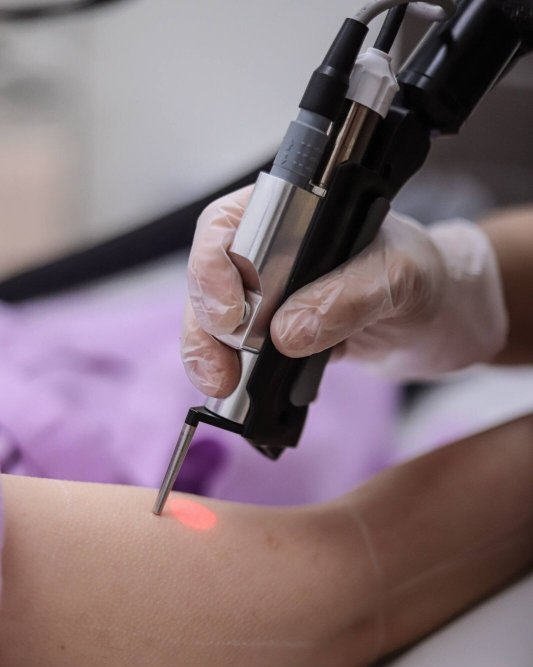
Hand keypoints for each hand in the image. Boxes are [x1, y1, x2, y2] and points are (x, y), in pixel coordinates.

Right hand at [181, 186, 507, 396]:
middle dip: (205, 326)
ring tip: (223, 387)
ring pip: (217, 323)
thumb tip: (286, 332)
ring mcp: (273, 298)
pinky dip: (237, 377)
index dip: (213, 266)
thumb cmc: (429, 278)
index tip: (229, 314)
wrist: (445, 321)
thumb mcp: (400, 278)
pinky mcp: (279, 339)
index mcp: (295, 215)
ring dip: (211, 356)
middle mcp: (273, 252)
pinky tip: (240, 397)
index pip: (227, 226)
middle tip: (220, 369)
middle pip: (209, 279)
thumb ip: (349, 298)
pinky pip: (242, 356)